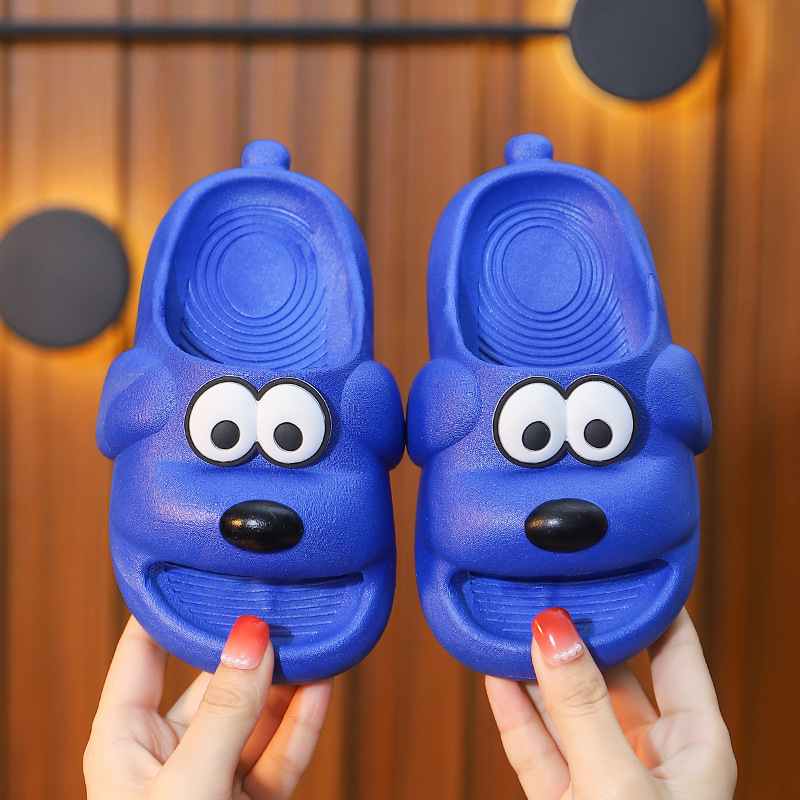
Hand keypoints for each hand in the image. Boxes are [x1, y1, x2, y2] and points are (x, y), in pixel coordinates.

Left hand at [84, 615, 332, 799]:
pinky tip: (321, 684)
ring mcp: (213, 774)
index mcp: (124, 741)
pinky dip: (304, 719)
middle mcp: (169, 752)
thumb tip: (251, 637)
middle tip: (281, 608)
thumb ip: (224, 712)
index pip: (143, 652)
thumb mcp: (186, 784)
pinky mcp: (251, 798)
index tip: (204, 565)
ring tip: (312, 641)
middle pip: (213, 681)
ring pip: (255, 714)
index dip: (170, 608)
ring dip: (286, 681)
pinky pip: (282, 750)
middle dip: (249, 646)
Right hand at [485, 607, 735, 799]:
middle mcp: (650, 755)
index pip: (674, 650)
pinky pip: (536, 743)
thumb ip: (583, 708)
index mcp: (694, 745)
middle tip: (545, 594)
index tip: (612, 562)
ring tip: (508, 625)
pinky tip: (495, 673)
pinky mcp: (565, 798)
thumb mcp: (619, 784)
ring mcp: (605, 775)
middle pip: (611, 675)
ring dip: (536, 669)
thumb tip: (555, 633)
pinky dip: (513, 709)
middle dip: (576, 635)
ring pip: (566, 707)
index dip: (647, 604)